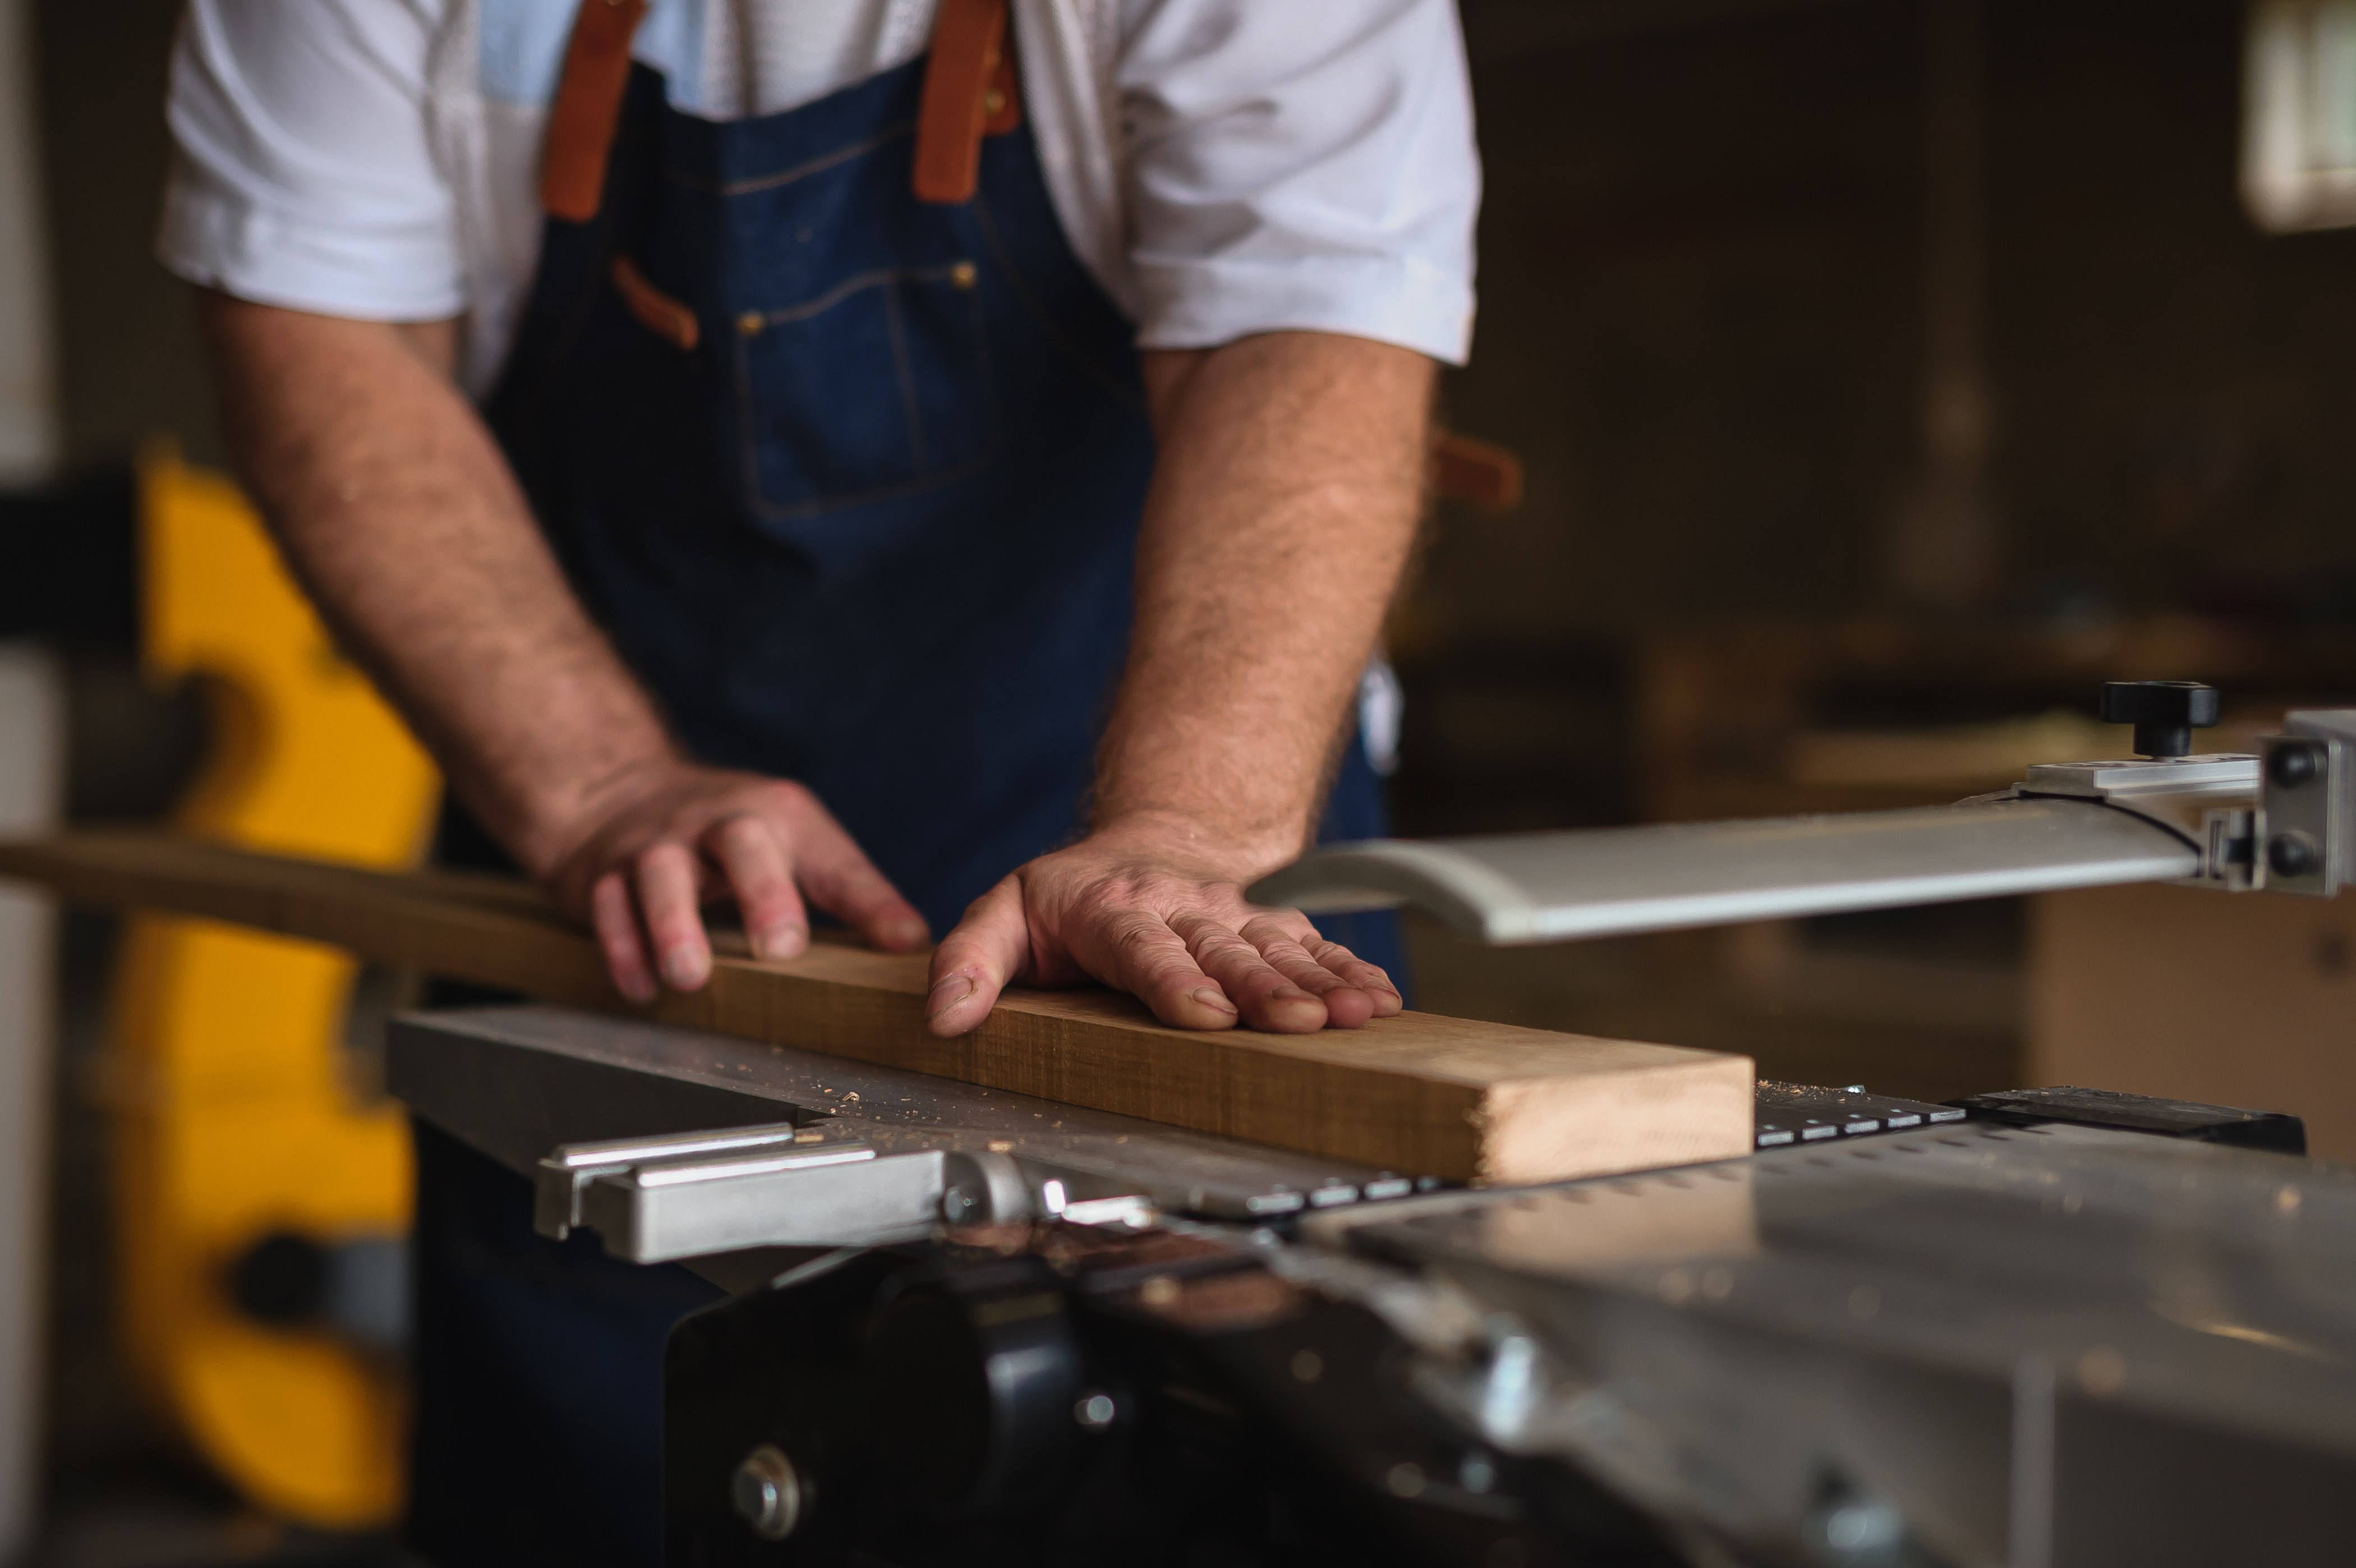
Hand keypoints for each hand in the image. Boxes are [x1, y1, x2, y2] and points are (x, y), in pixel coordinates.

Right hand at [541, 759, 928, 1001]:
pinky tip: (640, 989)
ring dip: (675, 926)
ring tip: (691, 978)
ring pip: (662, 873)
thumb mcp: (799, 846)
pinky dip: (622, 947)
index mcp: (779, 817)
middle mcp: (718, 822)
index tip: (901, 941)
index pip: (832, 856)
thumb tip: (914, 943)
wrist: (619, 795)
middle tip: (780, 948)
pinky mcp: (603, 874)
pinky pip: (608, 906)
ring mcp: (657, 845)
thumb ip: (855, 894)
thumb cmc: (732, 837)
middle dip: (763, 893)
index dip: (868, 898)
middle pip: (742, 843)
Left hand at [923, 813, 1402, 1036]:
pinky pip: (1316, 949)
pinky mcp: (1274, 929)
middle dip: (1263, 988)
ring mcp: (1235, 918)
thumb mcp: (1005, 914)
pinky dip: (1352, 972)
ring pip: (1279, 950)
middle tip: (1296, 1020)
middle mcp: (1183, 910)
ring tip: (1355, 1014)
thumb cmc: (1071, 899)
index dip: (1175, 981)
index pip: (1144, 948)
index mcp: (1113, 909)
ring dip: (1321, 983)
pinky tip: (1381, 1002)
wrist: (1154, 847)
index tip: (1204, 1014)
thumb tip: (945, 1019)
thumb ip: (971, 961)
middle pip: (1224, 953)